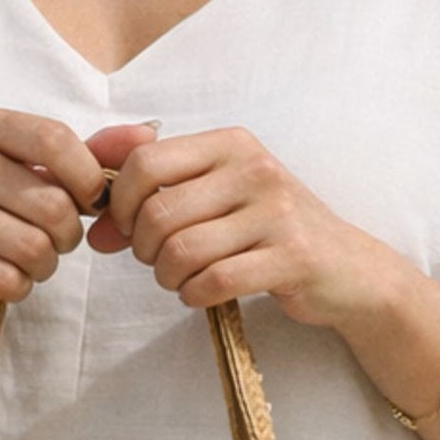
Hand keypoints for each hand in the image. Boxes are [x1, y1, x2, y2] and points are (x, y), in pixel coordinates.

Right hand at [0, 105, 112, 317]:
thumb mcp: (30, 170)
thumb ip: (88, 154)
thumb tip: (147, 135)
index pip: (56, 141)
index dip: (87, 182)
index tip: (87, 203)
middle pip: (52, 205)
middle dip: (65, 237)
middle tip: (49, 242)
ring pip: (32, 248)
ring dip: (42, 267)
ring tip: (24, 261)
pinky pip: (6, 279)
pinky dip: (16, 288)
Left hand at [89, 125, 399, 328]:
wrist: (347, 270)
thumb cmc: (270, 232)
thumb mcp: (218, 194)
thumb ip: (156, 190)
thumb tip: (92, 213)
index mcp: (231, 143)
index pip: (144, 162)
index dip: (121, 205)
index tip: (129, 228)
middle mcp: (254, 168)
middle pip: (157, 213)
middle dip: (143, 249)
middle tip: (159, 262)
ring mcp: (276, 212)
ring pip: (182, 252)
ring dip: (168, 278)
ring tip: (182, 280)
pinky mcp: (291, 258)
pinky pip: (213, 282)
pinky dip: (195, 296)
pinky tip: (202, 293)